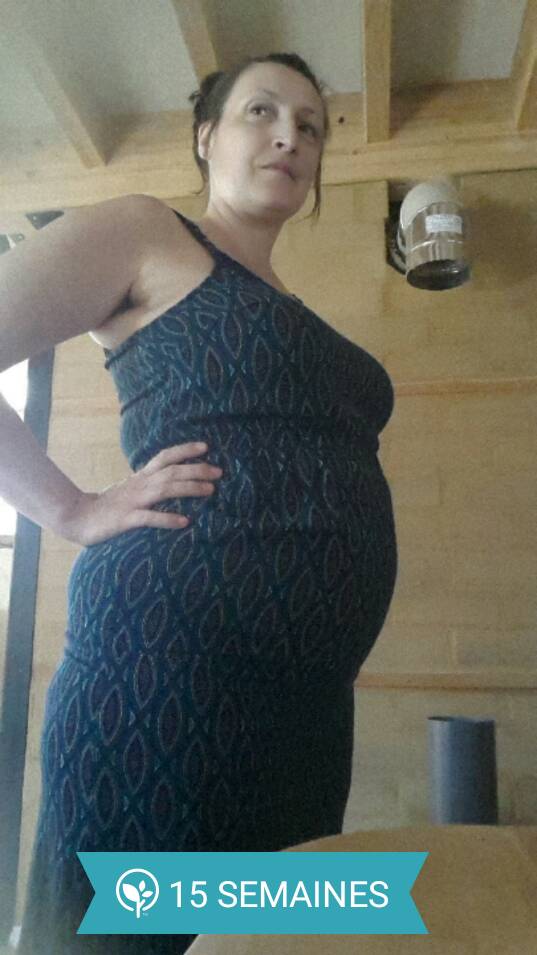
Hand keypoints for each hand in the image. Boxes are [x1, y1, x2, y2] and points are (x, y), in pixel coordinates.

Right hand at [60, 442, 221, 545]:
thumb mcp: (131, 490)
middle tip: (219, 472)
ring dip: (189, 489)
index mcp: (140, 477)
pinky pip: (149, 518)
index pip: (165, 457)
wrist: (76, 517)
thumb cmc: (108, 506)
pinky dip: (167, 518)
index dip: (185, 451)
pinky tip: (184, 522)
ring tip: (210, 490)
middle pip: (171, 472)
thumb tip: (174, 482)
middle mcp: (139, 485)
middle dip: (196, 470)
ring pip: (164, 490)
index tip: (206, 447)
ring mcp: (133, 501)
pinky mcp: (125, 519)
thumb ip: (150, 485)